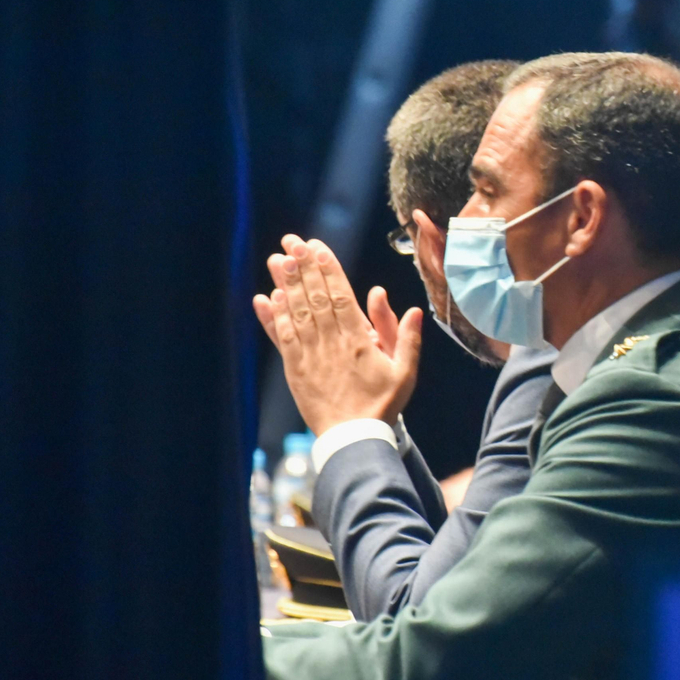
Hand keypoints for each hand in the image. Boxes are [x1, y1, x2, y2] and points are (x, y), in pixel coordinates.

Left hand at [252, 236, 423, 435]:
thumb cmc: (383, 404)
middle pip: (315, 297)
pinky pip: (283, 338)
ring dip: (286, 284)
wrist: (354, 438)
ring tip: (278, 259)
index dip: (328, 268)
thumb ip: (407, 338)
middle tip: (292, 242)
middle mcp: (332, 342)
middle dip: (304, 267)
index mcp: (359, 339)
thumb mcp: (405, 372)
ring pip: (296, 312)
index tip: (318, 246)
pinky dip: (274, 317)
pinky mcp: (295, 369)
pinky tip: (267, 298)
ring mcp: (310, 355)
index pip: (340, 295)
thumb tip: (412, 309)